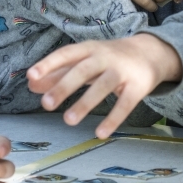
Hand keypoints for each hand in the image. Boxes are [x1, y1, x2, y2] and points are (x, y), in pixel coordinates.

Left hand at [27, 34, 182, 138]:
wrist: (151, 52)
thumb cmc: (110, 58)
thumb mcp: (85, 60)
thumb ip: (59, 73)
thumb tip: (31, 85)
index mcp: (89, 49)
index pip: (67, 54)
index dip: (49, 64)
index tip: (31, 75)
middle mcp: (105, 57)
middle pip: (83, 70)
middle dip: (64, 86)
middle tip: (46, 104)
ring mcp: (122, 71)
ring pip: (103, 86)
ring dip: (85, 103)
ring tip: (68, 120)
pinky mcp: (137, 87)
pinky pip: (125, 104)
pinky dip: (113, 119)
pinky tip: (100, 133)